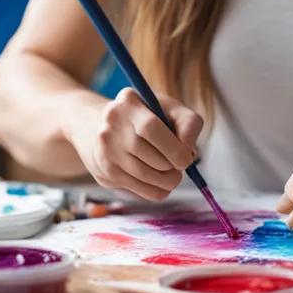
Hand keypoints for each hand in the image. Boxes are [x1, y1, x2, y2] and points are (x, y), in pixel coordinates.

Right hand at [71, 88, 203, 201]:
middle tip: (180, 171)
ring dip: (164, 182)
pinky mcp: (104, 171)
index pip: (150, 128)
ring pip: (140, 175)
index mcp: (128, 101)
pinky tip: (161, 186)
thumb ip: (188, 124)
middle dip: (169, 167)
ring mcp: (104, 149)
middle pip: (144, 154)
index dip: (172, 148)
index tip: (186, 159)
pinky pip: (133, 188)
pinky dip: (153, 191)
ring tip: (173, 178)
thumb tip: (187, 150)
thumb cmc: (151, 117)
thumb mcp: (171, 110)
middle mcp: (110, 124)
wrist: (110, 127)